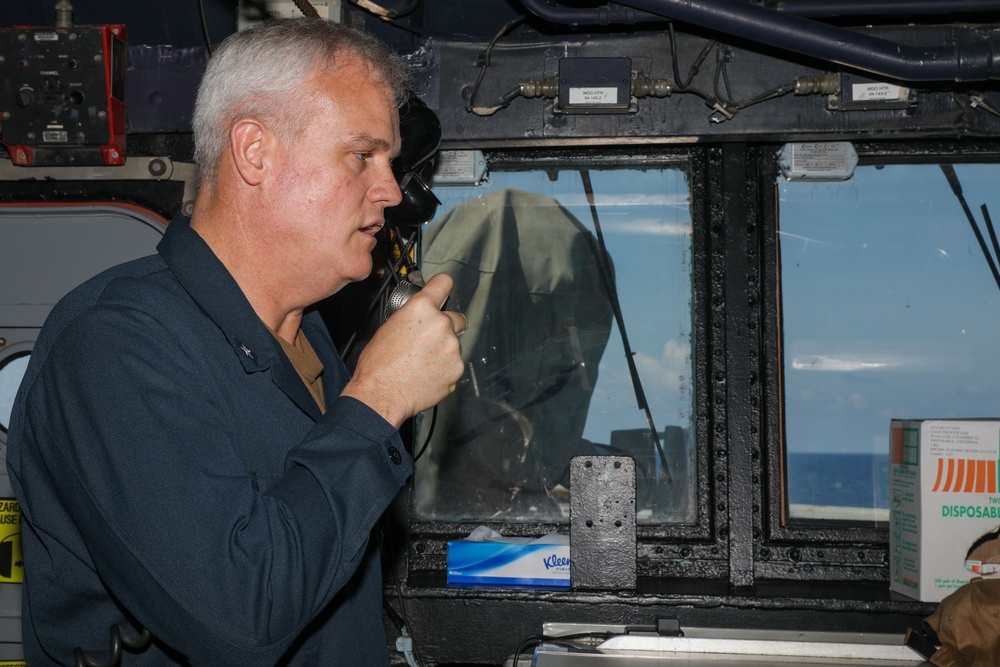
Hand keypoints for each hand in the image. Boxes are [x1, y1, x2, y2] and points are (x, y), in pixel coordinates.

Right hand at [342, 273, 466, 427]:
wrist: (382, 394)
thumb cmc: (378, 364)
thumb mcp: (389, 327)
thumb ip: (411, 316)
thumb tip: (419, 315)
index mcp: (422, 309)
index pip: (444, 283)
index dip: (442, 287)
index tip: (443, 291)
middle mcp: (442, 324)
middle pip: (457, 317)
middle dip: (447, 326)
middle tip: (431, 339)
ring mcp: (452, 348)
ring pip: (455, 344)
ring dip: (444, 350)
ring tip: (422, 362)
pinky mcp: (457, 369)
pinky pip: (454, 365)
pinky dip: (445, 369)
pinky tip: (427, 374)